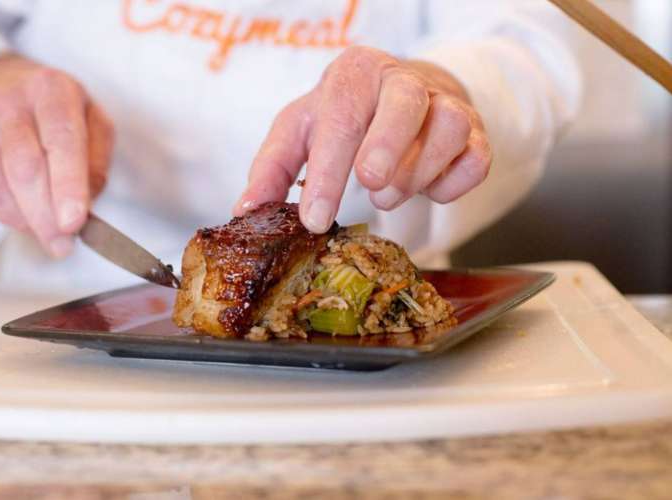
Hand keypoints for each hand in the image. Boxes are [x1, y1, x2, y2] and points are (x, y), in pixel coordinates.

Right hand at [0, 55, 114, 256]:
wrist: (6, 87)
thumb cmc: (61, 113)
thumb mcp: (94, 123)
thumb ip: (98, 160)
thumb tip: (88, 202)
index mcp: (52, 91)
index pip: (61, 140)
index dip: (68, 185)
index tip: (74, 222)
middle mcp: (12, 104)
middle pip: (25, 168)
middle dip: (46, 216)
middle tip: (63, 243)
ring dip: (27, 220)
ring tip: (50, 234)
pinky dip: (8, 216)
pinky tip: (27, 219)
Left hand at [235, 46, 491, 232]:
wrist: (404, 95)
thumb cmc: (346, 116)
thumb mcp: (302, 131)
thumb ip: (273, 168)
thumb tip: (246, 210)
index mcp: (354, 74)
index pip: (342, 116)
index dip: (328, 172)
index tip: (315, 220)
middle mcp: (403, 80)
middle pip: (403, 103)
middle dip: (386, 150)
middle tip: (369, 187)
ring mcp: (445, 104)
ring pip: (448, 129)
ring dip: (417, 174)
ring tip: (387, 193)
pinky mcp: (474, 133)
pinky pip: (475, 159)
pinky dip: (453, 184)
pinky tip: (428, 189)